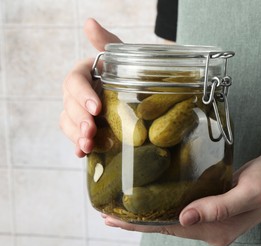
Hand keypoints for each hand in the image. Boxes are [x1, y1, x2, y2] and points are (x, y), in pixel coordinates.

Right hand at [60, 18, 120, 156]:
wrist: (139, 88)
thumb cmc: (129, 70)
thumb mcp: (121, 56)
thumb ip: (106, 42)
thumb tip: (90, 23)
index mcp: (84, 74)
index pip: (74, 81)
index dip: (82, 94)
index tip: (97, 107)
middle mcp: (78, 93)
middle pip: (69, 105)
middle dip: (79, 119)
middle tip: (92, 130)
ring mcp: (80, 111)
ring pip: (68, 122)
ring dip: (76, 134)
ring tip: (87, 145)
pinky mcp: (86, 127)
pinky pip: (75, 136)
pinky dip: (78, 146)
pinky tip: (83, 154)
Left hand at [103, 152, 260, 245]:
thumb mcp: (250, 190)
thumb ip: (219, 207)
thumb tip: (184, 220)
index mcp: (217, 229)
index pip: (169, 228)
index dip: (140, 224)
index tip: (113, 219)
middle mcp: (212, 229)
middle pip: (167, 226)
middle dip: (137, 222)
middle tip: (108, 214)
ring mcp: (214, 220)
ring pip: (173, 219)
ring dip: (148, 215)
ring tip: (122, 210)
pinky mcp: (215, 208)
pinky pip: (184, 210)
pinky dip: (164, 207)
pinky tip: (153, 200)